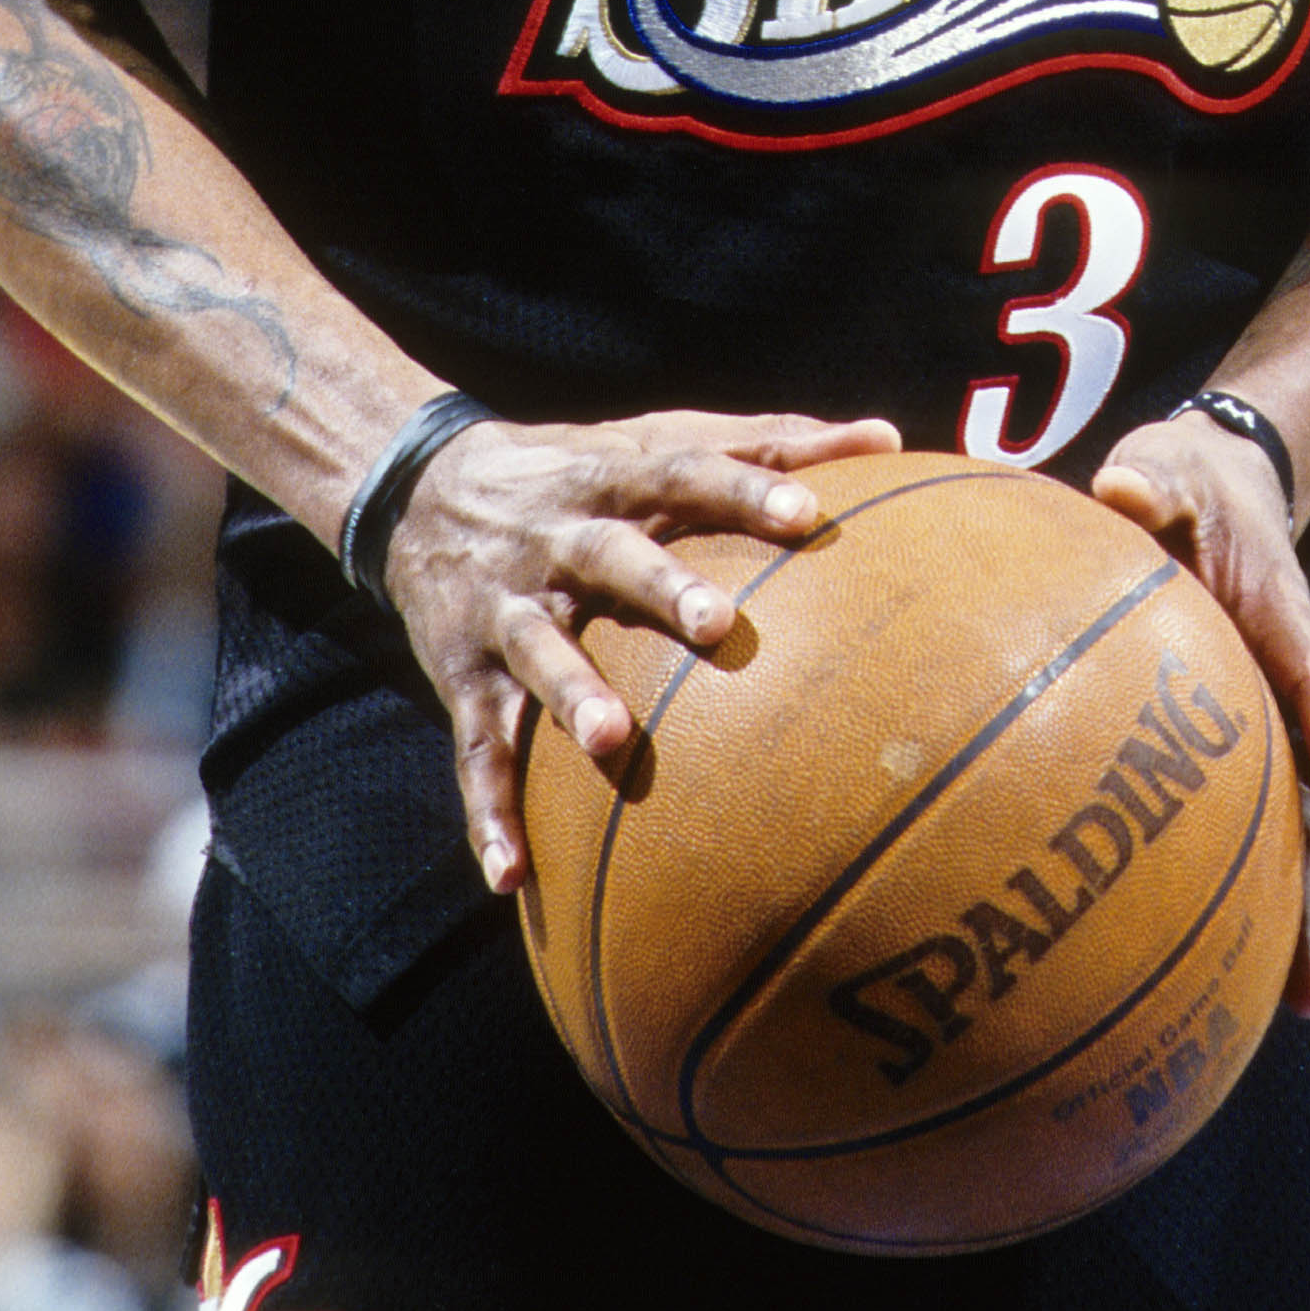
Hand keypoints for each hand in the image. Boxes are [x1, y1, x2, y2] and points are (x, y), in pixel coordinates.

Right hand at [380, 405, 898, 893]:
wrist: (421, 493)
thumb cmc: (584, 475)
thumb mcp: (659, 442)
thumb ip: (768, 442)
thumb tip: (888, 435)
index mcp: (615, 479)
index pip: (686, 470)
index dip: (746, 488)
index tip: (809, 513)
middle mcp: (557, 539)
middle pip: (611, 555)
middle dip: (660, 586)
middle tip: (719, 624)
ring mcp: (505, 608)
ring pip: (536, 649)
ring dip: (570, 694)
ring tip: (614, 742)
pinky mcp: (463, 677)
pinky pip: (476, 749)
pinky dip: (488, 812)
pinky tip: (512, 876)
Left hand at [1090, 413, 1309, 1014]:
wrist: (1220, 486)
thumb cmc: (1189, 482)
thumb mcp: (1171, 468)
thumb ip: (1155, 482)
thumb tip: (1123, 490)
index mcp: (1290, 633)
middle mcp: (1303, 696)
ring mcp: (1285, 732)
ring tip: (1306, 999)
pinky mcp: (1255, 754)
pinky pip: (1264, 833)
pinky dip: (1264, 901)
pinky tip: (1233, 981)